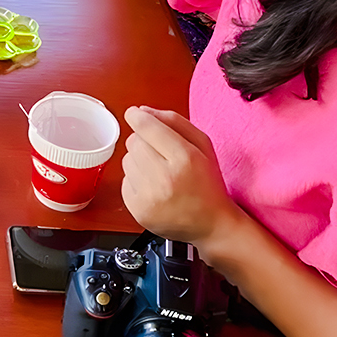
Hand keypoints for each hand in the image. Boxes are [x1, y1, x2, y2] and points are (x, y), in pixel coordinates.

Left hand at [120, 106, 242, 246]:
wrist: (212, 225)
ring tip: (159, 172)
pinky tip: (154, 187)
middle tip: (160, 153)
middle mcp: (165, 178)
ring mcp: (150, 197)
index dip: (137, 117)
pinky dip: (135, 181)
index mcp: (185, 159)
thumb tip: (142, 111)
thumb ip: (174, 122)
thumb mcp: (203, 146)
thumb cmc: (208, 183)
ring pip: (126, 160)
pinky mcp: (138, 211)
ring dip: (139, 161)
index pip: (148, 128)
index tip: (134, 113)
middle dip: (143, 142)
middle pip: (134, 142)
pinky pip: (124, 181)